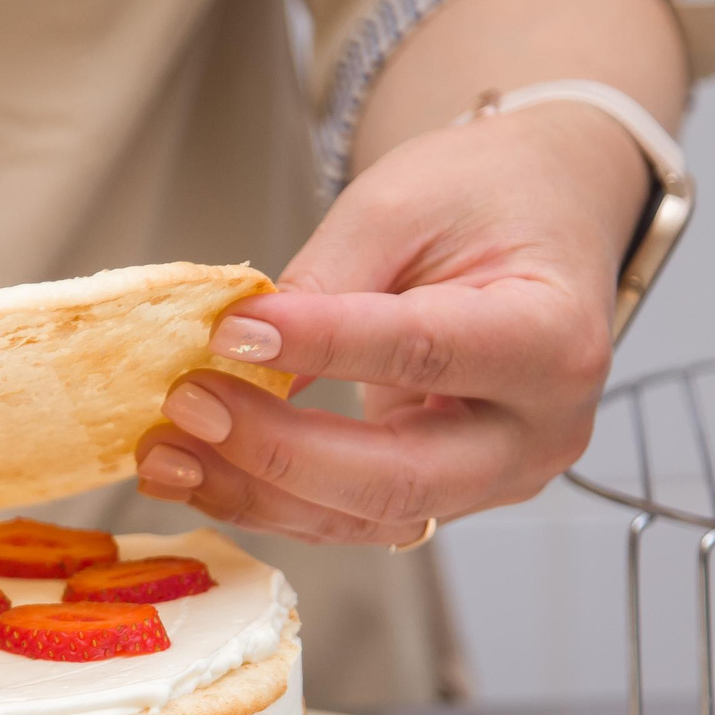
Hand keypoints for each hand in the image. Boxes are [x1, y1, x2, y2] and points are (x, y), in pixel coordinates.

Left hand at [136, 101, 648, 545]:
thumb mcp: (402, 205)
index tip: (228, 334)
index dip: (320, 348)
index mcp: (552, 337)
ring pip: (365, 515)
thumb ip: (326, 283)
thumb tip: (238, 355)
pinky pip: (352, 516)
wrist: (541, 221)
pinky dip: (269, 499)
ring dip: (254, 492)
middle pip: (398, 476)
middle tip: (186, 406)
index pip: (424, 353)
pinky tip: (197, 470)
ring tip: (163, 453)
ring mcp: (498, 478)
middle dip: (278, 453)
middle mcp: (539, 430)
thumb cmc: (481, 198)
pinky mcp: (449, 496)